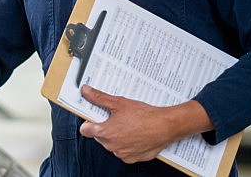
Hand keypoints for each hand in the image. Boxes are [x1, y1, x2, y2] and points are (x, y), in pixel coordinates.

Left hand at [77, 85, 208, 163]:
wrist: (165, 126)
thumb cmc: (144, 116)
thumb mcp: (119, 103)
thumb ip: (99, 98)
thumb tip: (86, 91)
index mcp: (105, 132)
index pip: (85, 130)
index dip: (89, 122)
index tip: (94, 117)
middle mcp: (111, 146)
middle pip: (99, 136)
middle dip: (105, 127)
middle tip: (116, 117)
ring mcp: (122, 153)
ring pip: (112, 144)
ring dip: (116, 136)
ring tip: (128, 124)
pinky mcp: (132, 158)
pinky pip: (124, 151)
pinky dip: (127, 144)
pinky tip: (135, 134)